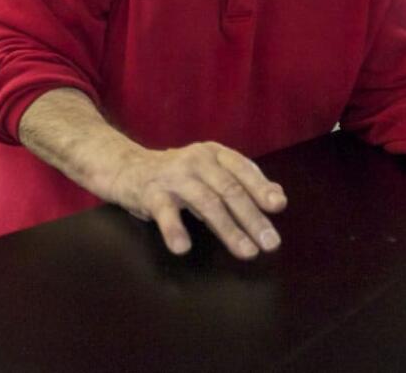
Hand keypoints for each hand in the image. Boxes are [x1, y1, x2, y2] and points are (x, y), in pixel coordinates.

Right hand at [104, 141, 286, 259]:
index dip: (261, 187)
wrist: (126, 168)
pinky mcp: (152, 193)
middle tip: (270, 243)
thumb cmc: (178, 175)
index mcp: (214, 154)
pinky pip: (165, 213)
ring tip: (247, 252)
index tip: (278, 207)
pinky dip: (174, 229)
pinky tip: (183, 247)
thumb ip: (242, 183)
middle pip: (229, 189)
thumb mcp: (211, 173)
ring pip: (206, 202)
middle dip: (252, 218)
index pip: (242, 169)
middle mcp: (196, 161)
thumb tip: (278, 197)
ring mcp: (174, 176)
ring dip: (228, 229)